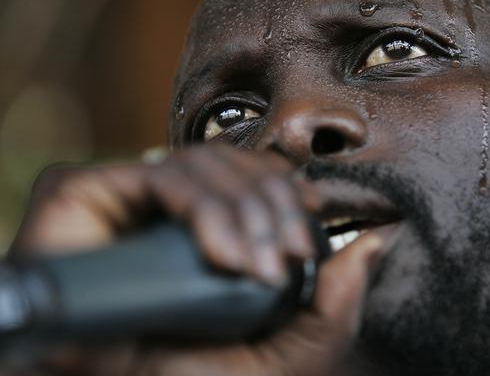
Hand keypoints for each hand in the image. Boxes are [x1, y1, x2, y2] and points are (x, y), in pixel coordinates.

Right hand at [9, 143, 383, 374]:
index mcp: (206, 228)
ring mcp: (126, 197)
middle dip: (274, 202)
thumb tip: (376, 243)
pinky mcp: (85, 191)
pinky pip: (164, 176)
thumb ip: (332, 309)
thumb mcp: (282, 358)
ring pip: (205, 162)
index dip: (288, 185)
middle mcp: (166, 207)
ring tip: (253, 268)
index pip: (255, 176)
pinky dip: (205, 208)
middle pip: (235, 164)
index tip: (315, 210)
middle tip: (288, 256)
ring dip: (244, 210)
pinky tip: (223, 255)